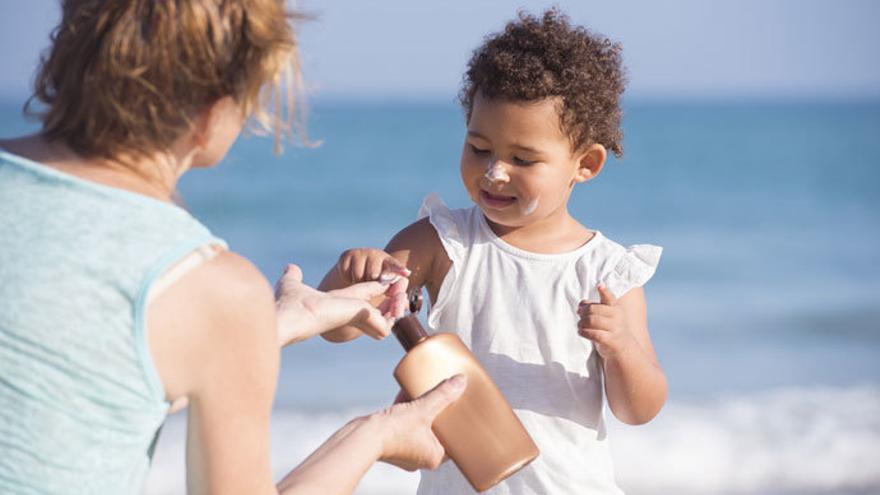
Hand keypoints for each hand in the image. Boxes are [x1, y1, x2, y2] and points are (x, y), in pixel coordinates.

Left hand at [274, 264, 408, 345]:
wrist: (288, 317)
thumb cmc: (288, 304)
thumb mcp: (294, 284)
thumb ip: (294, 276)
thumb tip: (290, 267)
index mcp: (337, 305)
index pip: (363, 299)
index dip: (377, 291)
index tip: (388, 281)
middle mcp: (349, 314)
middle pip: (379, 309)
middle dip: (392, 298)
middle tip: (401, 286)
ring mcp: (357, 319)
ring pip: (387, 316)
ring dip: (397, 303)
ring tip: (401, 291)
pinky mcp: (362, 320)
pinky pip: (388, 321)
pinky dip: (396, 309)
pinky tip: (399, 297)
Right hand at [337, 248, 410, 285]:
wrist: (352, 268)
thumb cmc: (373, 279)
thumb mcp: (385, 284)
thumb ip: (395, 292)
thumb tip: (406, 303)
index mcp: (388, 261)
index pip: (395, 265)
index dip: (400, 269)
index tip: (407, 273)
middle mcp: (375, 254)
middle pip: (373, 274)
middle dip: (371, 283)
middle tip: (370, 284)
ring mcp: (360, 253)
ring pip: (358, 276)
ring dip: (358, 283)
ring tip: (360, 281)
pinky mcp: (345, 255)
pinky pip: (346, 273)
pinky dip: (348, 279)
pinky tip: (350, 277)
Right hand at [373, 375, 466, 470]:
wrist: (362, 436)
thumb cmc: (393, 432)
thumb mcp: (423, 409)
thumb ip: (442, 395)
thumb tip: (460, 382)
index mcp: (433, 457)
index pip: (453, 441)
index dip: (457, 425)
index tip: (460, 411)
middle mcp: (420, 457)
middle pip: (436, 430)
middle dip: (438, 412)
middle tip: (445, 398)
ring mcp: (405, 449)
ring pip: (419, 425)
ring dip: (421, 409)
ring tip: (426, 392)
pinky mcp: (391, 441)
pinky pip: (405, 422)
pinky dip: (407, 409)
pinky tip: (408, 391)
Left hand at [577, 284, 636, 359]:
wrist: (624, 348)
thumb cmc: (612, 329)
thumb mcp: (607, 316)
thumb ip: (595, 307)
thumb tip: (581, 304)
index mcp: (616, 308)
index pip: (609, 297)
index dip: (604, 291)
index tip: (599, 286)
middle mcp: (617, 317)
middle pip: (593, 309)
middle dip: (583, 311)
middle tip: (579, 314)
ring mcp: (615, 329)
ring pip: (592, 321)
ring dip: (581, 322)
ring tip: (579, 324)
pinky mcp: (610, 340)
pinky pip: (593, 333)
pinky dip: (584, 332)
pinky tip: (581, 332)